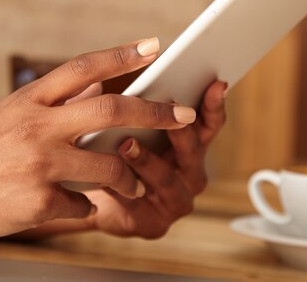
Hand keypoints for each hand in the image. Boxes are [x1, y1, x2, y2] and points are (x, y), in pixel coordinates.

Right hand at [0, 38, 196, 237]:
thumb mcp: (15, 113)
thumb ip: (58, 99)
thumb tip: (103, 81)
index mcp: (31, 99)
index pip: (82, 67)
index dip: (121, 54)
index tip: (155, 46)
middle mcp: (36, 126)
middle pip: (110, 110)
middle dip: (155, 112)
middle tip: (183, 115)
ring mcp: (38, 163)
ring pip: (108, 165)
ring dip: (130, 176)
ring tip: (135, 183)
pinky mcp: (38, 200)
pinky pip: (84, 204)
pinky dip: (89, 206)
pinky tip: (79, 206)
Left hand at [85, 80, 226, 237]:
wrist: (89, 199)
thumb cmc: (113, 154)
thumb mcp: (122, 125)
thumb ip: (121, 106)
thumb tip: (100, 83)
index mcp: (190, 146)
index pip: (209, 123)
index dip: (214, 105)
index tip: (217, 83)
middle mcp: (190, 174)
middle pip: (193, 150)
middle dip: (180, 131)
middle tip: (169, 109)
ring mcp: (174, 201)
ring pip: (166, 179)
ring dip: (148, 161)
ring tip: (126, 144)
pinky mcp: (151, 223)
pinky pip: (136, 202)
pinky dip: (120, 186)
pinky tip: (103, 174)